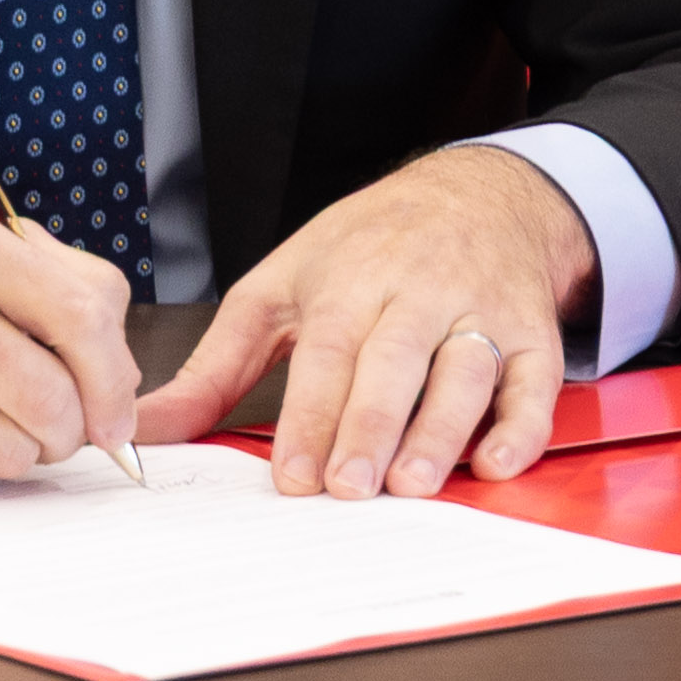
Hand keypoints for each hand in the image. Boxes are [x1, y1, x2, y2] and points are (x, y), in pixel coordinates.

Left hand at [137, 146, 599, 499]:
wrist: (479, 191)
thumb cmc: (367, 247)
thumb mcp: (282, 286)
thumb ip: (216, 366)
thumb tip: (144, 429)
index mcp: (350, 281)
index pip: (328, 351)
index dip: (312, 415)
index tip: (293, 476)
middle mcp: (418, 291)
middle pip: (395, 360)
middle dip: (370, 425)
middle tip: (350, 490)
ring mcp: (480, 310)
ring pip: (466, 370)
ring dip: (442, 428)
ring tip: (414, 482)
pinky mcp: (531, 331)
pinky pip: (536, 380)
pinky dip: (522, 425)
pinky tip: (495, 462)